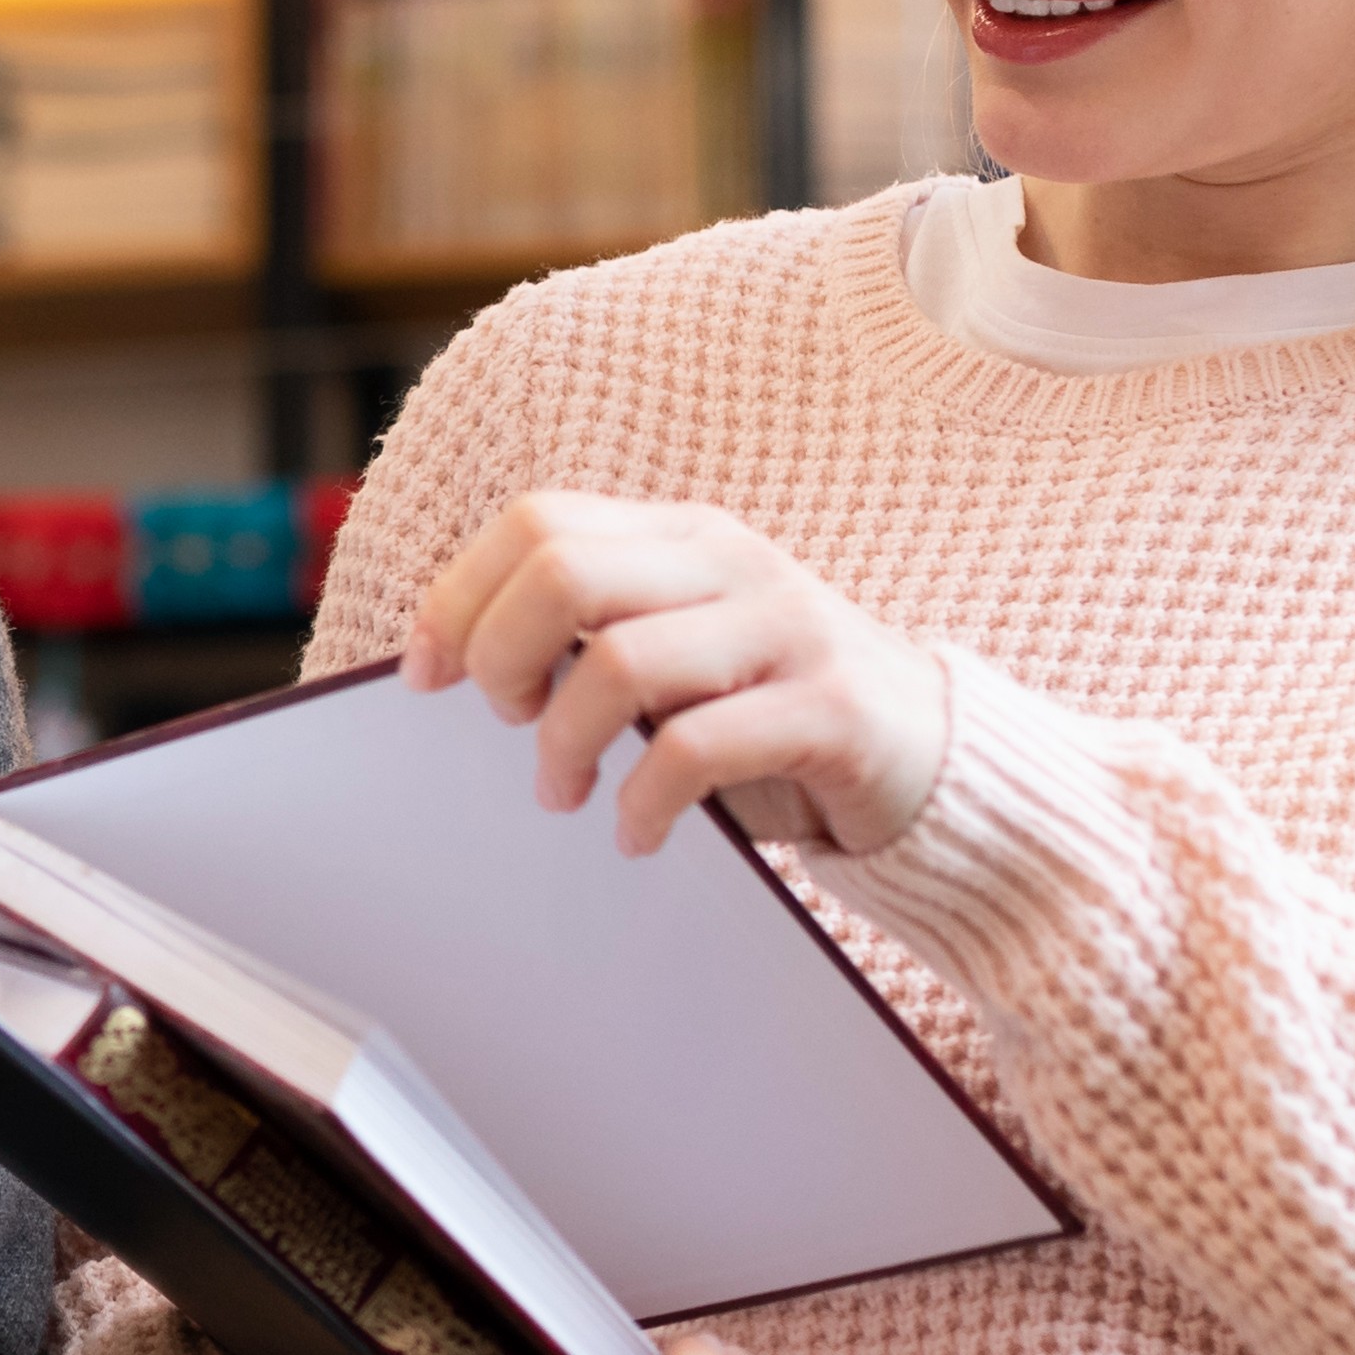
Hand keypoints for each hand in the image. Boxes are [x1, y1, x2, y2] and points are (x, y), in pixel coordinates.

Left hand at [407, 492, 950, 858]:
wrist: (931, 762)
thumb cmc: (772, 720)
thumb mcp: (678, 658)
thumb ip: (593, 636)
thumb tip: (453, 663)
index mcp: (684, 537)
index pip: (537, 520)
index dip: (459, 594)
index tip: (423, 675)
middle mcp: (733, 564)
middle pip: (562, 570)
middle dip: (499, 656)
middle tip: (505, 723)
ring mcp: (788, 630)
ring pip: (620, 661)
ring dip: (563, 744)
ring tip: (562, 794)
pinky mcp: (831, 709)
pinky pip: (698, 748)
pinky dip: (643, 804)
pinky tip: (637, 835)